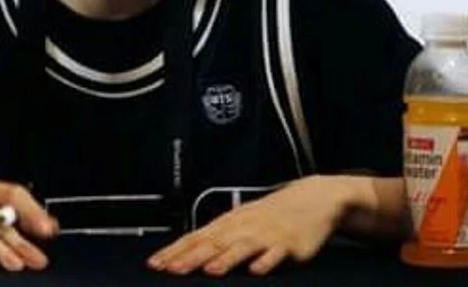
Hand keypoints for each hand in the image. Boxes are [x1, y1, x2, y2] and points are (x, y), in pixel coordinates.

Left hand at [147, 175, 353, 275]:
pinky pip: (276, 252)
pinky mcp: (289, 243)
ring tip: (209, 270)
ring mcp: (266, 233)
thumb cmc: (272, 213)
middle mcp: (243, 226)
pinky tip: (257, 270)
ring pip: (241, 246)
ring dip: (225, 259)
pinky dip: (266, 261)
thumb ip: (218, 237)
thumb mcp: (242, 221)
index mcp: (229, 222)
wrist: (311, 198)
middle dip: (190, 257)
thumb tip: (188, 252)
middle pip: (213, 242)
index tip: (155, 264)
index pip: (195, 237)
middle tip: (170, 270)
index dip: (174, 250)